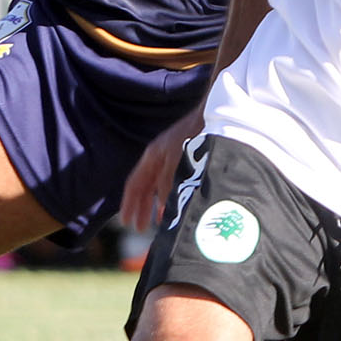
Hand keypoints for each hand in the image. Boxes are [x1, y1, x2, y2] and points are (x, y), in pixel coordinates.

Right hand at [121, 109, 203, 233]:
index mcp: (152, 156)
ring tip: (157, 222)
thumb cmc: (195, 130)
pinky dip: (169, 197)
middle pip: (144, 186)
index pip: (134, 183)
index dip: (129, 203)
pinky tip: (176, 207)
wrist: (214, 111)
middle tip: (140, 228)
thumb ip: (168, 180)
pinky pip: (171, 183)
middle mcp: (159, 157)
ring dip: (155, 204)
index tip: (126, 221)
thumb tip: (161, 204)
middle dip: (141, 207)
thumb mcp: (177, 156)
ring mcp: (171, 158)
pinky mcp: (186, 159)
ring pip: (158, 186)